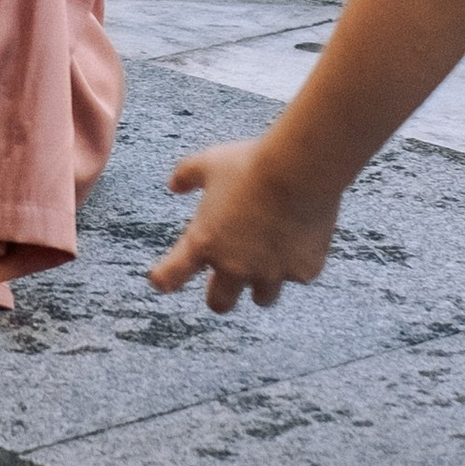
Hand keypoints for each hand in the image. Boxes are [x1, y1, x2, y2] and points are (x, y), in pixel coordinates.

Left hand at [147, 138, 341, 313]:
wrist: (299, 170)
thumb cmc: (251, 163)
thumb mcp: (209, 163)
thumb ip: (186, 175)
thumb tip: (173, 185)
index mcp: (204, 242)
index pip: (171, 274)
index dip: (164, 279)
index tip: (161, 281)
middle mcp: (234, 266)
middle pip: (220, 303)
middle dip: (221, 294)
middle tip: (226, 280)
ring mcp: (270, 273)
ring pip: (262, 297)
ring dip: (261, 284)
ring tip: (268, 262)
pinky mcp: (302, 271)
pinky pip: (298, 275)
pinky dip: (298, 262)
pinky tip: (303, 238)